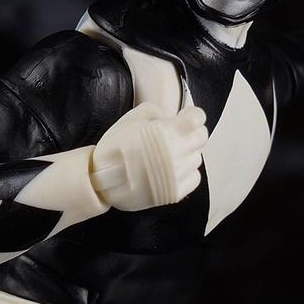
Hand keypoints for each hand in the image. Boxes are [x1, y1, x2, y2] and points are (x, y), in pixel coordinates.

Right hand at [90, 103, 208, 209]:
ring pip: (197, 157)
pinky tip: (173, 169)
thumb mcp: (131, 118)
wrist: (102, 180)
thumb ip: (154, 112)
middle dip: (192, 132)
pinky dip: (187, 172)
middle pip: (201, 137)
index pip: (197, 117)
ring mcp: (178, 174)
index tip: (185, 116)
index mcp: (167, 131)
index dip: (192, 114)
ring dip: (187, 153)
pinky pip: (194, 177)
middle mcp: (178, 152)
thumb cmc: (115, 146)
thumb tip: (169, 117)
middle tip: (179, 134)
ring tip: (170, 154)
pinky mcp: (177, 192)